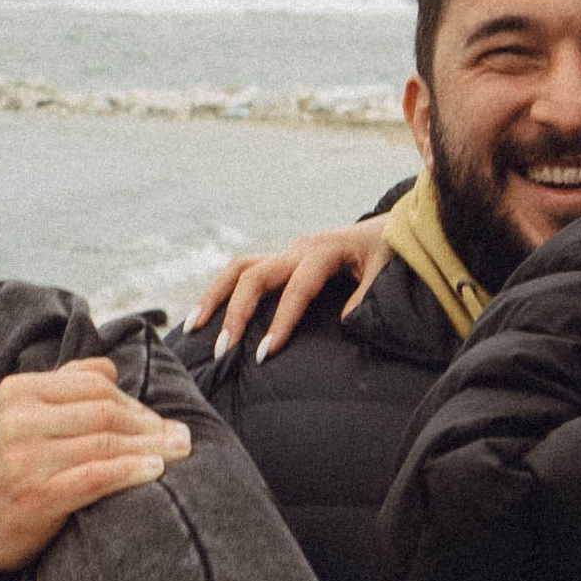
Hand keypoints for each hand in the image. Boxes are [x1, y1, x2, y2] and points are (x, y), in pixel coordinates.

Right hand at [0, 357, 190, 572]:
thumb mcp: (10, 417)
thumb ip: (58, 388)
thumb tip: (110, 368)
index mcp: (16, 392)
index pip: (94, 385)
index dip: (134, 401)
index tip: (158, 420)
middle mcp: (19, 420)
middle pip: (105, 411)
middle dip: (151, 424)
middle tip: (182, 436)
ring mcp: (25, 459)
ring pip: (106, 442)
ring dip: (152, 446)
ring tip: (180, 452)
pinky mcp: (36, 497)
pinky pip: (96, 476)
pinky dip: (131, 470)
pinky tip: (154, 471)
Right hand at [192, 223, 390, 359]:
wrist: (387, 226)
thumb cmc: (385, 250)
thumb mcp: (384, 269)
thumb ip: (367, 294)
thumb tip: (344, 322)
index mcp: (323, 251)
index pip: (296, 289)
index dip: (280, 322)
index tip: (264, 354)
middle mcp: (297, 249)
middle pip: (254, 275)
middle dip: (236, 313)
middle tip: (223, 351)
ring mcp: (285, 252)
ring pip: (238, 268)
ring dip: (214, 297)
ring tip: (193, 328)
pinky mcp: (280, 259)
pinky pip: (243, 271)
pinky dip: (221, 291)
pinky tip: (205, 316)